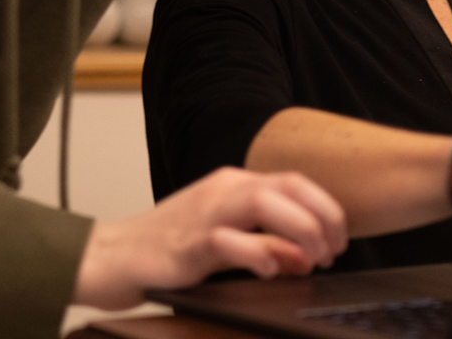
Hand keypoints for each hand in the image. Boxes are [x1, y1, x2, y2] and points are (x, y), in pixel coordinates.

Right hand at [73, 166, 347, 309]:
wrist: (112, 256)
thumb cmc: (167, 248)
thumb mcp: (226, 243)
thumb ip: (266, 245)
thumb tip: (305, 256)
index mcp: (233, 184)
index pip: (294, 182)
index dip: (326, 207)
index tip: (339, 238)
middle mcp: (223, 190)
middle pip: (288, 187)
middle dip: (322, 218)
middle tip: (333, 251)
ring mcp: (206, 213)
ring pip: (265, 203)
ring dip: (299, 230)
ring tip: (312, 259)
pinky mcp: (189, 243)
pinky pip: (231, 240)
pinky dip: (258, 253)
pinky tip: (267, 269)